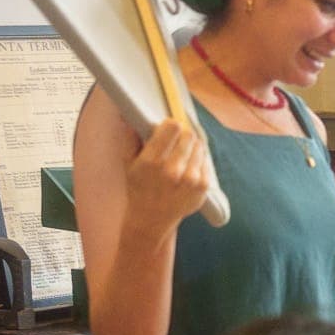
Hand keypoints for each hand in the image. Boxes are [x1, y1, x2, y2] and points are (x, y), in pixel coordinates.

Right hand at [123, 119, 211, 235]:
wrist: (152, 218)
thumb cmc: (138, 187)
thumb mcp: (128, 163)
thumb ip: (130, 138)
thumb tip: (130, 116)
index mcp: (151, 162)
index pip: (172, 127)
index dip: (170, 124)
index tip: (168, 128)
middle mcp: (172, 171)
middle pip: (188, 135)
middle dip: (182, 135)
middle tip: (176, 141)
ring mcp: (190, 180)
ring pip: (199, 146)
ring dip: (191, 147)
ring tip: (181, 155)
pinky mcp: (203, 187)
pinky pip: (206, 161)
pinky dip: (198, 161)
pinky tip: (187, 168)